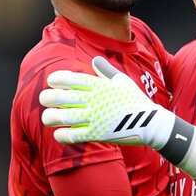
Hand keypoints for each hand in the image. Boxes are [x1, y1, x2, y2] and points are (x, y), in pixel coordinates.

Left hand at [39, 56, 175, 148]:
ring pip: (64, 116)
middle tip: (44, 99)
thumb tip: (94, 60)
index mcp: (100, 85)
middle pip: (63, 97)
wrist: (150, 123)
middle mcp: (95, 100)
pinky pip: (74, 135)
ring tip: (47, 117)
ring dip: (51, 117)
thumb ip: (106, 70)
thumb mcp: (122, 81)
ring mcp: (95, 117)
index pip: (72, 79)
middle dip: (49, 97)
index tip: (51, 81)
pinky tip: (58, 134)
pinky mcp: (97, 134)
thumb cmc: (136, 101)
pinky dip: (62, 135)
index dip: (57, 79)